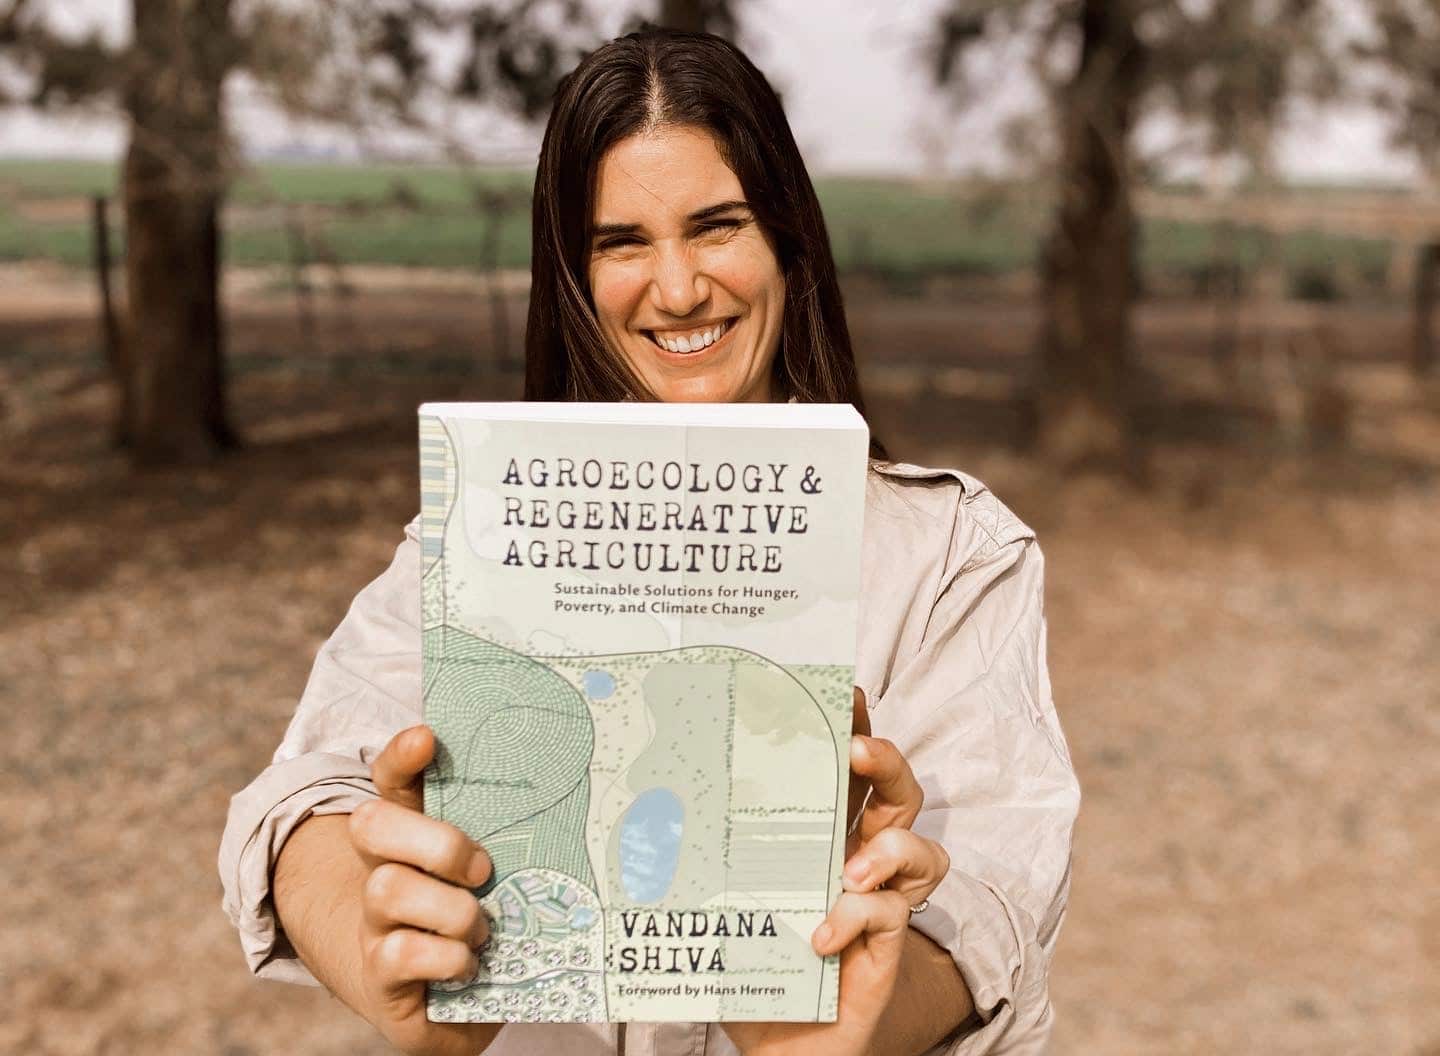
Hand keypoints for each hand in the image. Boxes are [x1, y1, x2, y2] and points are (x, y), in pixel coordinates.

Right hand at [348, 725, 498, 1055]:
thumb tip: (533, 778)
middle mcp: (380, 869)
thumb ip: (494, 828)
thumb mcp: (484, 874)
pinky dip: (444, 958)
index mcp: (410, 835)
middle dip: (435, 841)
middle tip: (482, 870)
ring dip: (451, 910)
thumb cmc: (471, 922)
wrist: (445, 1002)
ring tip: (483, 928)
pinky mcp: (380, 974)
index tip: (428, 738)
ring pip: (387, 889)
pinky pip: (398, 953)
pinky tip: (468, 964)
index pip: (390, 779)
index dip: (402, 756)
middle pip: (371, 825)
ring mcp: (373, 922)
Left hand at [722, 690, 950, 1055]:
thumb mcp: (722, 891)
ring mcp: (878, 896)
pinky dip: (855, 917)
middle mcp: (858, 853)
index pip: (847, 765)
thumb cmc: (752, 954)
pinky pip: (889, 913)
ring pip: (918, 845)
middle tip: (856, 751)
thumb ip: (701, 850)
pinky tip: (819, 936)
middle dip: (885, 760)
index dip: (854, 723)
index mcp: (822, 828)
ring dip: (890, 846)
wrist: (781, 1035)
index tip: (845, 690)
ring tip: (848, 868)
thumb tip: (642, 799)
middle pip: (898, 788)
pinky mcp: (885, 943)